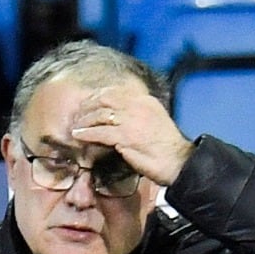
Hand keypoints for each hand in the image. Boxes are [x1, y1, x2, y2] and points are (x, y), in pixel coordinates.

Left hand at [70, 83, 194, 186]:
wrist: (178, 161)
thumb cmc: (167, 147)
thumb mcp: (154, 121)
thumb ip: (138, 114)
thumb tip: (118, 117)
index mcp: (145, 100)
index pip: (115, 91)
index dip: (98, 96)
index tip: (88, 103)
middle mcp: (137, 106)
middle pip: (104, 99)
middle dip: (88, 106)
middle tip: (78, 115)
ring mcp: (131, 121)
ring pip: (99, 115)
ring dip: (84, 121)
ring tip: (76, 127)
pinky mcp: (126, 137)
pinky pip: (100, 132)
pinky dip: (87, 134)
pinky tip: (79, 136)